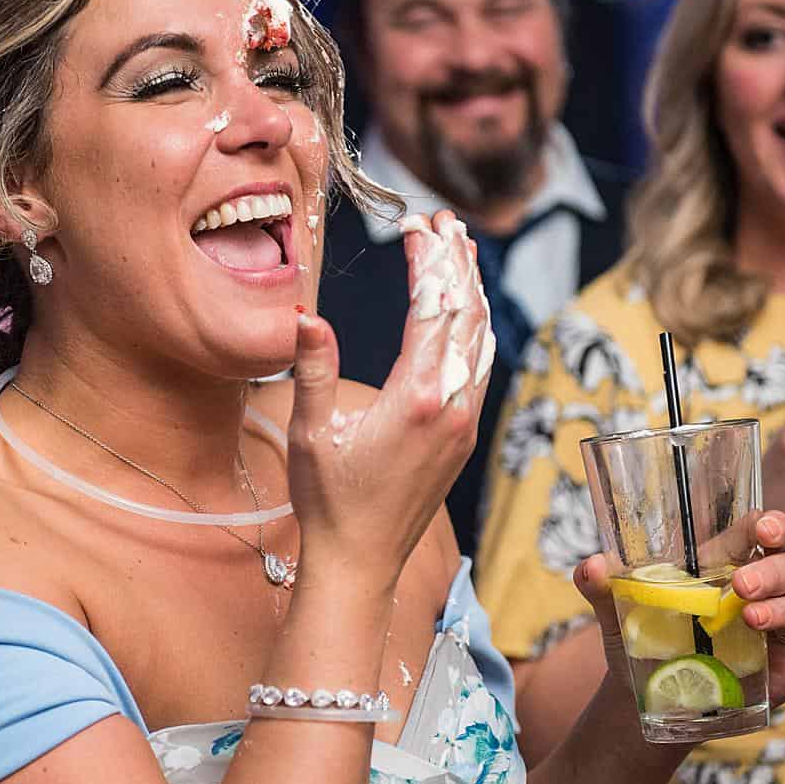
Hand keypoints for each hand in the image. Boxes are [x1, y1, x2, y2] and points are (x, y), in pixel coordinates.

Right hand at [284, 211, 494, 594]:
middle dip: (456, 261)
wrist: (361, 564)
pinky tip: (471, 311)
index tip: (417, 223)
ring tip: (461, 248)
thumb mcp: (312, 433)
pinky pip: (480, 366)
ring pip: (480, 338)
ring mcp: (463, 422)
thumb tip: (304, 315)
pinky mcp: (463, 436)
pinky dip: (476, 327)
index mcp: (417, 399)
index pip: (432, 309)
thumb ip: (312, 369)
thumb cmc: (329, 501)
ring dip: (470, 290)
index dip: (428, 260)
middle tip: (444, 220)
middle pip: (466, 315)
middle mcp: (452, 406)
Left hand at [576, 508, 784, 720]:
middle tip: (740, 587)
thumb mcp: (617, 613)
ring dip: (784, 609)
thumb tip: (590, 567)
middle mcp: (758, 593)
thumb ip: (602, 586)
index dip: (770, 524)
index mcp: (723, 565)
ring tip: (751, 621)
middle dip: (770, 570)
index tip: (764, 531)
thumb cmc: (640, 639)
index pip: (759, 532)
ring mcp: (777, 633)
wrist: (647, 699)